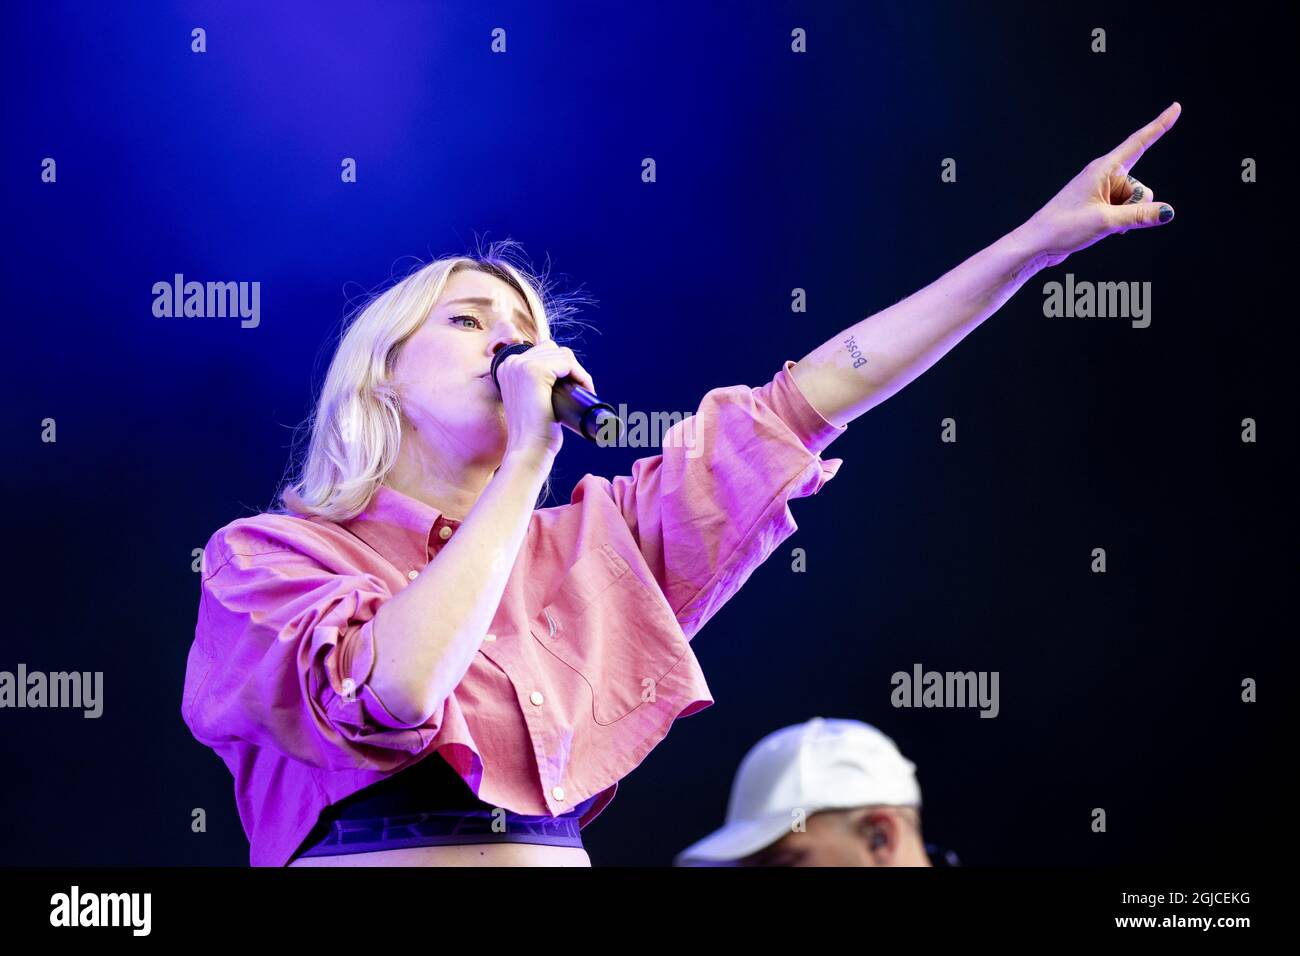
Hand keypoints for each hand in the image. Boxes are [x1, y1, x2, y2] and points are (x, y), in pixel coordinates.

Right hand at [494, 340, 596, 461]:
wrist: (529, 449)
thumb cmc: (535, 431)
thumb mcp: (533, 400)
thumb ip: (539, 385)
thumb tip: (563, 376)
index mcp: (508, 368)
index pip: (543, 352)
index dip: (562, 367)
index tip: (573, 387)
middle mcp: (511, 363)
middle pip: (553, 350)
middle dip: (571, 368)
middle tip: (580, 391)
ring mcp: (521, 365)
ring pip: (563, 355)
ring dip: (578, 372)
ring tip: (583, 392)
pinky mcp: (534, 371)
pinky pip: (568, 364)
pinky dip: (581, 375)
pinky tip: (584, 390)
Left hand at [1017, 102, 1180, 269]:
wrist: (1037, 244)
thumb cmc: (1062, 228)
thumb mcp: (1106, 221)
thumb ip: (1139, 215)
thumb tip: (1167, 212)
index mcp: (1102, 169)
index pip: (1139, 143)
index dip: (1160, 125)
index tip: (1176, 108)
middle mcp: (1103, 176)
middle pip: (1139, 187)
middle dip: (1136, 205)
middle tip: (1110, 218)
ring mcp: (1100, 191)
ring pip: (1133, 202)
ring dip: (1126, 216)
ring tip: (1100, 224)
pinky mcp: (1098, 205)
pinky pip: (1123, 210)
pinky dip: (1121, 221)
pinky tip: (1105, 229)